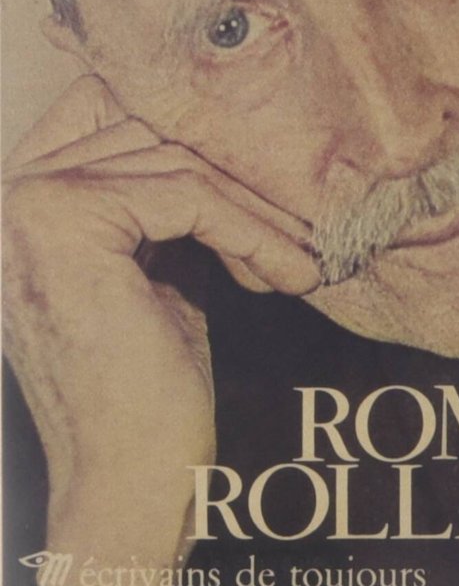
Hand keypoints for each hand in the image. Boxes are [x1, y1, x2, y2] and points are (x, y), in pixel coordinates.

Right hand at [3, 74, 319, 585]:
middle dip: (239, 176)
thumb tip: (230, 132)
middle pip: (153, 129)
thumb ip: (167, 193)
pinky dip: (252, 232)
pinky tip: (287, 275)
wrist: (126, 479)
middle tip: (302, 220)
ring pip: (179, 161)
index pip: (117, 107)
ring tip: (300, 256)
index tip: (268, 178)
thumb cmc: (148, 379)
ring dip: (256, 210)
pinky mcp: (66, 223)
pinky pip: (190, 196)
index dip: (198, 136)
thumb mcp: (157, 261)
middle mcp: (12, 189)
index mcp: (25, 193)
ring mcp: (30, 203)